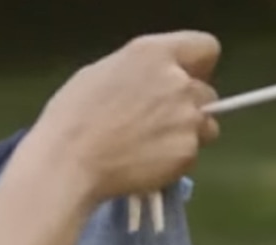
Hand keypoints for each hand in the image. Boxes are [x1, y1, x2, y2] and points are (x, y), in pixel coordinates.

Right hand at [24, 30, 220, 203]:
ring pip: (205, 127)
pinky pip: (190, 155)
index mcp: (154, 54)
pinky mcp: (187, 152)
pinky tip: (145, 165)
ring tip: (150, 148)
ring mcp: (188, 119)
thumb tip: (148, 83)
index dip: (195, 67)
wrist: (70, 162)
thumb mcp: (100, 74)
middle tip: (155, 123)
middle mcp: (179, 82)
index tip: (179, 81)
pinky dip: (174, 162)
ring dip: (185, 135)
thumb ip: (137, 73)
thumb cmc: (72, 117)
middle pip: (205, 93)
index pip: (204, 48)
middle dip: (187, 107)